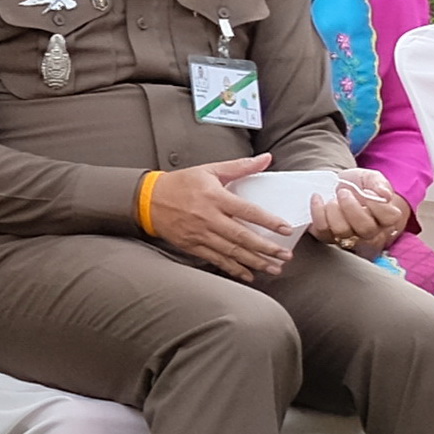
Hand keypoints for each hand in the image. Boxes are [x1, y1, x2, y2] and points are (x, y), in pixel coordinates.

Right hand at [147, 160, 300, 285]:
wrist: (147, 199)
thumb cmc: (181, 183)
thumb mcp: (209, 170)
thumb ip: (240, 166)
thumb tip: (266, 158)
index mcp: (215, 197)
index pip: (248, 211)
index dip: (269, 221)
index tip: (286, 230)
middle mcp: (208, 218)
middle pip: (242, 236)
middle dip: (266, 248)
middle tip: (285, 256)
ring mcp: (200, 234)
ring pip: (232, 251)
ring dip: (254, 261)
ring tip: (273, 268)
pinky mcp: (191, 245)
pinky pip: (216, 259)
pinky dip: (233, 268)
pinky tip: (248, 274)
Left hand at [323, 168, 412, 256]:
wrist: (340, 188)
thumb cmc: (360, 186)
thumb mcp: (371, 178)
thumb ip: (380, 184)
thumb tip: (384, 195)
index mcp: (386, 218)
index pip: (389, 218)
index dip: (377, 204)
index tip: (366, 190)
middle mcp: (370, 233)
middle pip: (366, 229)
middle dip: (351, 207)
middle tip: (344, 192)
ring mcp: (349, 237)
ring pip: (342, 231)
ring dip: (334, 211)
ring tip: (333, 198)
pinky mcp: (328, 237)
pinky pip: (322, 231)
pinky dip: (317, 212)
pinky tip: (318, 199)